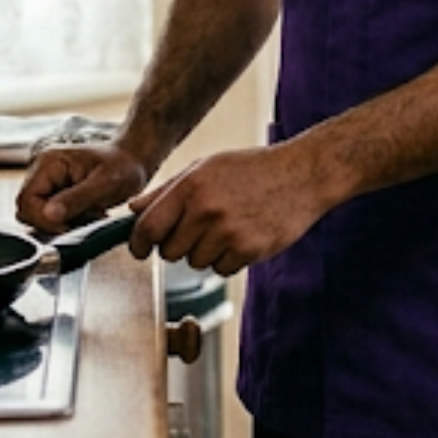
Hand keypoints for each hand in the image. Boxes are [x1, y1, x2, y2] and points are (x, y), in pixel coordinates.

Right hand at [16, 141, 151, 234]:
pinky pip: (51, 215)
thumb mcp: (105, 184)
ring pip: (40, 216)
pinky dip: (69, 220)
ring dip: (64, 222)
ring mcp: (47, 182)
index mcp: (48, 163)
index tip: (68, 226)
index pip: (26, 201)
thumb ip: (76, 199)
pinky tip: (88, 213)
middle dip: (56, 221)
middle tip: (86, 218)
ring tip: (91, 213)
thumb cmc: (124, 166)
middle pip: (28, 210)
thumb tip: (49, 215)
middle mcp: (42, 171)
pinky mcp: (55, 192)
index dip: (43, 220)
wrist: (134, 161)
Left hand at [125, 139, 341, 276]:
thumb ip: (168, 190)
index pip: (147, 227)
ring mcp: (229, 232)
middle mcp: (206, 210)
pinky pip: (222, 269)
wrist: (305, 174)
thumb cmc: (254, 169)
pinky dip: (230, 259)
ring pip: (196, 263)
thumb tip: (133, 210)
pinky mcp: (249, 250)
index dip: (139, 244)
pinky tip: (245, 235)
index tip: (142, 249)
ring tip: (229, 227)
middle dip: (179, 246)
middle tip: (200, 230)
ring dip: (207, 252)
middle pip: (170, 252)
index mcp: (191, 186)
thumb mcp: (208, 167)